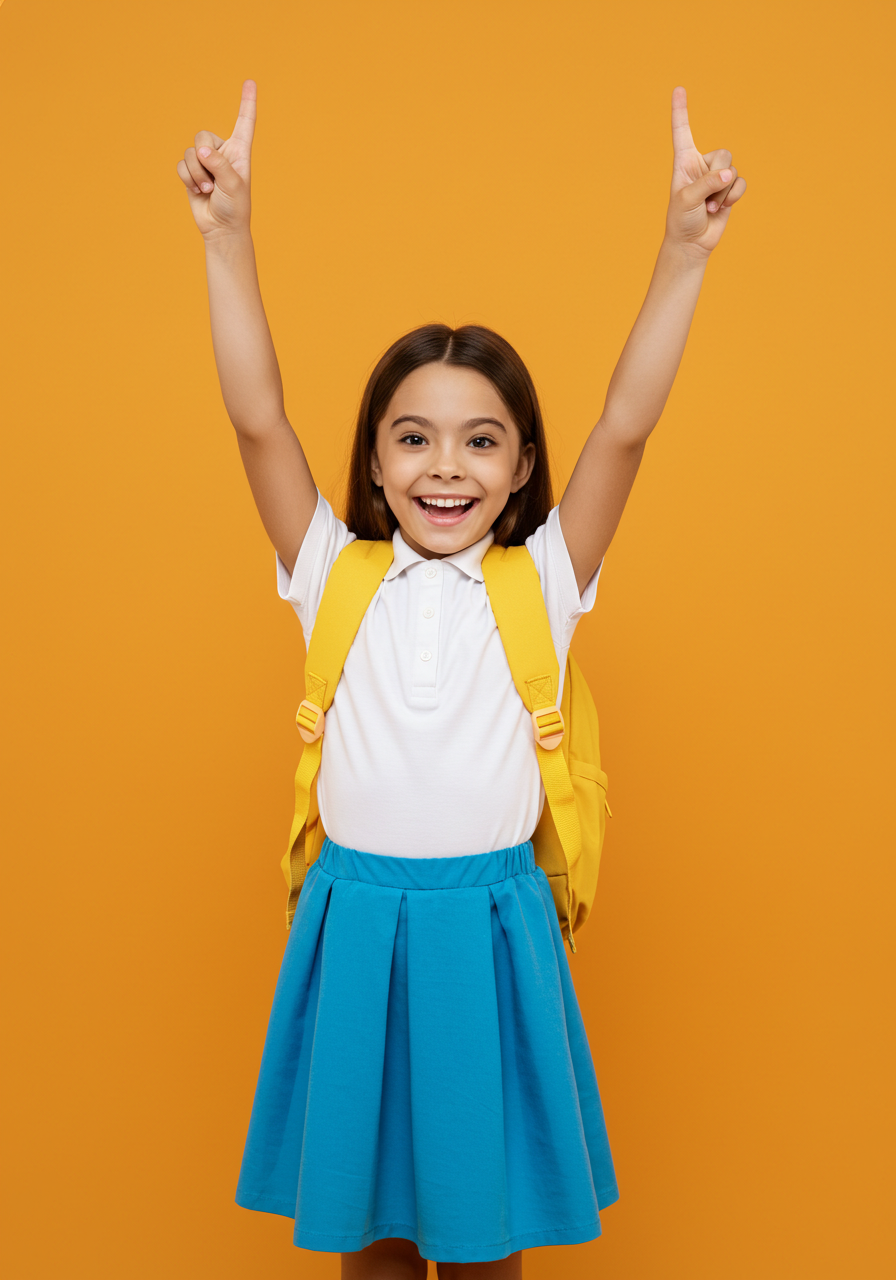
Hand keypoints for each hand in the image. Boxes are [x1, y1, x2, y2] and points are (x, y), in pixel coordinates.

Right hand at [176, 79, 256, 238]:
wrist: (221, 229)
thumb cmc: (234, 207)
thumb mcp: (233, 185)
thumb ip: (219, 164)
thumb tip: (201, 150)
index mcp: (239, 151)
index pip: (245, 122)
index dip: (247, 102)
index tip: (250, 82)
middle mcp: (222, 152)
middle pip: (202, 135)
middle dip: (204, 159)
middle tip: (214, 181)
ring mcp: (206, 161)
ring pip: (190, 152)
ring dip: (197, 174)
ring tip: (209, 190)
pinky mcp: (192, 172)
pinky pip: (181, 165)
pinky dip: (188, 179)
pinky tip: (199, 191)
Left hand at [664, 86, 746, 257]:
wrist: (692, 243)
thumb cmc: (681, 220)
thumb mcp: (688, 200)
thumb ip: (708, 183)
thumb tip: (730, 173)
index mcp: (684, 162)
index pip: (682, 132)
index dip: (680, 111)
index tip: (678, 89)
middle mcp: (701, 166)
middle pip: (723, 154)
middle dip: (718, 176)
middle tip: (705, 198)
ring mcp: (716, 177)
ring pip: (733, 169)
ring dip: (724, 191)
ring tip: (709, 206)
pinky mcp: (729, 190)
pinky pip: (741, 183)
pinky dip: (733, 196)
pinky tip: (721, 208)